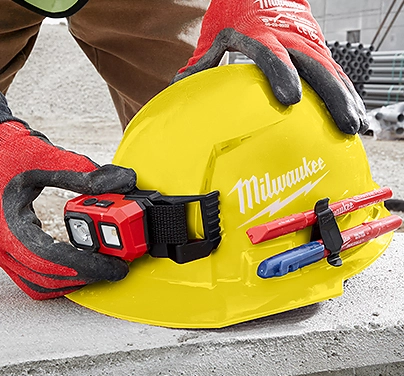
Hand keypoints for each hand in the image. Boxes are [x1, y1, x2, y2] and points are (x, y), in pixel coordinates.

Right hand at [0, 97, 136, 298]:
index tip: (116, 268)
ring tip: (101, 269)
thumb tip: (125, 181)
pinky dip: (58, 276)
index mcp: (11, 225)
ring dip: (73, 280)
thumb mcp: (48, 159)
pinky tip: (78, 267)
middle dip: (88, 276)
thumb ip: (86, 172)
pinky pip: (33, 275)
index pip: (55, 260)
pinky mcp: (8, 249)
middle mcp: (3, 245)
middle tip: (115, 269)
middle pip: (50, 278)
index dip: (90, 267)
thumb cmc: (9, 152)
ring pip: (40, 282)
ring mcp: (3, 250)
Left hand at [173, 0, 367, 134]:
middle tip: (342, 125)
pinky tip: (357, 114)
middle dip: (331, 98)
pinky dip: (349, 95)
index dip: (282, 75)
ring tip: (355, 128)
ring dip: (346, 101)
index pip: (272, 55)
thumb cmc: (239, 16)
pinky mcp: (321, 51)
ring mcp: (310, 45)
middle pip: (315, 68)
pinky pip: (338, 74)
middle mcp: (292, 40)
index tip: (290, 100)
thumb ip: (203, 61)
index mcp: (262, 35)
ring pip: (333, 73)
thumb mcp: (217, 33)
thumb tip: (180, 85)